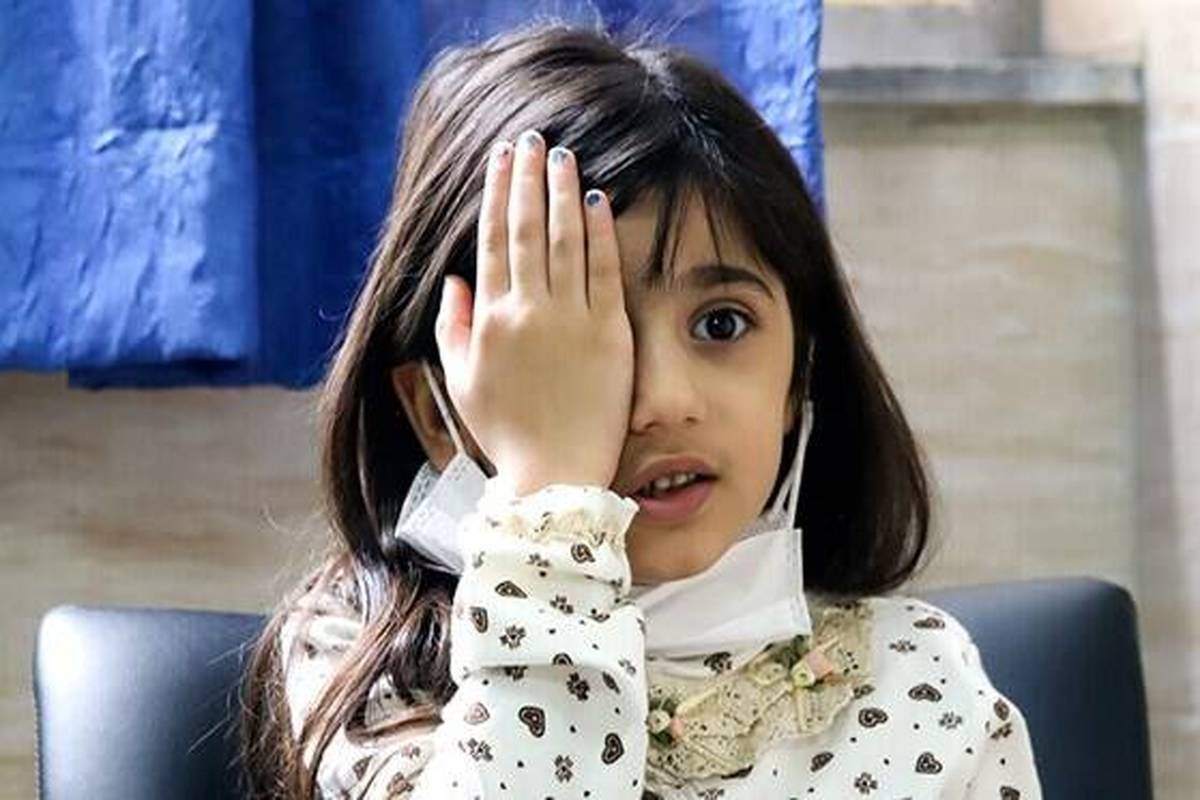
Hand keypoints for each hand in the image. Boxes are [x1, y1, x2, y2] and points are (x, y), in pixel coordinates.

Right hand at [434, 130, 633, 497]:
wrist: (554, 475)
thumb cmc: (505, 433)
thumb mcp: (462, 382)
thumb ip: (453, 328)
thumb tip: (454, 282)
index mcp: (490, 320)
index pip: (491, 241)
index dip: (496, 194)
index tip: (500, 159)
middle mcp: (528, 311)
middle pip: (526, 228)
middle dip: (527, 178)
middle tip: (530, 139)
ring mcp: (571, 320)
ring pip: (565, 240)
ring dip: (562, 192)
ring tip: (562, 156)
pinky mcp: (610, 333)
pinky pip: (605, 271)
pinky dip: (600, 233)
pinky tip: (597, 200)